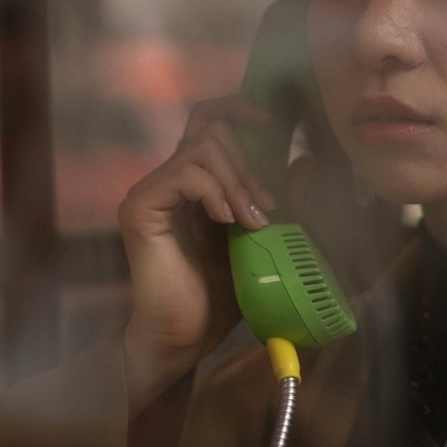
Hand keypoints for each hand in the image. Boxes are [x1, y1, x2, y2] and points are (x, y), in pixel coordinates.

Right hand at [119, 94, 275, 414]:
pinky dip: (217, 192)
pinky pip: (185, 173)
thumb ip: (279, 201)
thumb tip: (305, 160)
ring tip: (253, 223)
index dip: (237, 108)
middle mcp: (168, 179)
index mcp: (193, 182)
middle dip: (251, 166)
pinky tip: (230, 222)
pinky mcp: (141, 208)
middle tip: (269, 210)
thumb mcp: (262, 241)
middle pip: (212, 130)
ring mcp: (151, 191)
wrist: (184, 339)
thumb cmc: (218, 297)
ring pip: (203, 148)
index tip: (270, 122)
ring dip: (239, 182)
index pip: (208, 120)